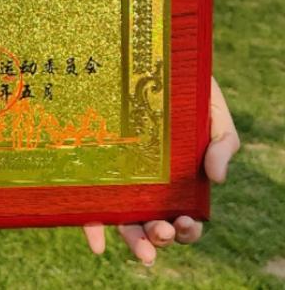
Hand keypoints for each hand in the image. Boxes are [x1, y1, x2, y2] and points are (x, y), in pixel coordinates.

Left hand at [81, 77, 239, 264]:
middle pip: (152, 223)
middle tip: (161, 233)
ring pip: (123, 221)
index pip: (183, 216)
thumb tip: (218, 179)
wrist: (144, 59)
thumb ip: (222, 143)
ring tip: (143, 250)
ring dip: (133, 241)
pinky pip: (87, 203)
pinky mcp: (90, 168)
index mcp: (176, 180)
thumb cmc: (184, 89)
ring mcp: (117, 179)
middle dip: (159, 238)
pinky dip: (92, 227)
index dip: (187, 229)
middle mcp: (145, 185)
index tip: (186, 223)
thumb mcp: (212, 112)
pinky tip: (97, 243)